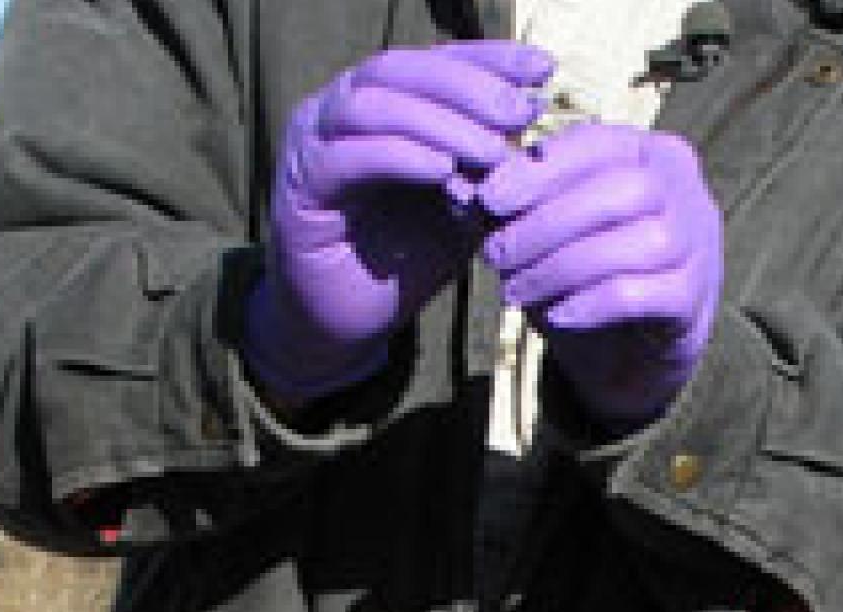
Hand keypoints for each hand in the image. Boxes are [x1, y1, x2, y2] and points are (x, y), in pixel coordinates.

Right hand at [243, 41, 552, 403]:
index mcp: (377, 104)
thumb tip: (531, 111)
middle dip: (466, 86)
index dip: (487, 58)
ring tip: (490, 150)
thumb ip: (487, 161)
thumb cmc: (405, 259)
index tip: (542, 68)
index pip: (432, 60)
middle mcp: (336, 112)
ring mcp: (311, 146)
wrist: (347, 322)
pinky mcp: (299, 191)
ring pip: (370, 106)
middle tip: (519, 111)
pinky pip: (346, 158)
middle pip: (398, 69)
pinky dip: (399, 157)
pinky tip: (443, 171)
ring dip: (438, 123)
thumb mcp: (462, 204)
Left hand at [479, 124, 722, 425]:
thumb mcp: (538, 236)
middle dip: (547, 222)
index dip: (540, 170)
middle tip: (495, 255)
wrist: (627, 355)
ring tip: (515, 291)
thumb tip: (456, 186)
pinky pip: (643, 294)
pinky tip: (555, 316)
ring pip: (639, 241)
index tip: (488, 200)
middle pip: (623, 189)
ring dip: (564, 266)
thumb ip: (506, 208)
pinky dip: (591, 303)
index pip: (597, 143)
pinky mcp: (692, 300)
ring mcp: (697, 245)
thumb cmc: (581, 276)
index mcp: (649, 153)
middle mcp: (685, 191)